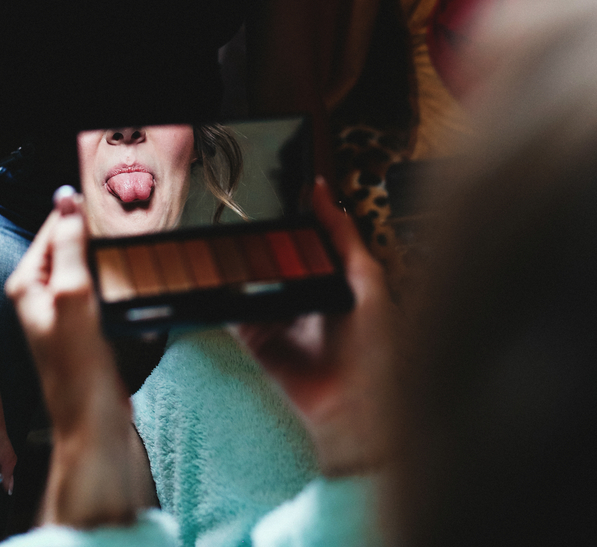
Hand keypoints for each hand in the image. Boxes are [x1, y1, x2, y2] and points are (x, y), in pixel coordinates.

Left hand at [5, 187, 153, 526]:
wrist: (92, 418)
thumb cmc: (77, 366)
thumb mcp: (72, 294)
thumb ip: (68, 246)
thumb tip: (65, 202)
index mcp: (28, 283)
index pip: (53, 229)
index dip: (78, 212)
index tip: (104, 197)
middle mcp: (39, 294)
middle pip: (67, 245)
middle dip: (92, 230)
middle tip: (120, 218)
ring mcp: (61, 310)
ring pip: (83, 264)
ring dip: (103, 253)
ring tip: (125, 242)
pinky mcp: (82, 325)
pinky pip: (95, 286)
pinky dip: (110, 276)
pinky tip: (125, 276)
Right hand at [234, 177, 399, 475]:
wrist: (356, 406)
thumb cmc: (375, 349)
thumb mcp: (368, 279)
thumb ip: (344, 235)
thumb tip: (321, 191)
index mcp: (337, 283)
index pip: (310, 242)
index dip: (296, 223)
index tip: (280, 200)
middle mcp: (308, 300)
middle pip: (278, 261)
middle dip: (264, 244)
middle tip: (250, 225)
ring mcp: (283, 322)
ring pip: (255, 285)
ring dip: (242, 269)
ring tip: (230, 247)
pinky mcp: (261, 344)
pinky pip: (238, 317)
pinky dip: (227, 301)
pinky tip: (221, 282)